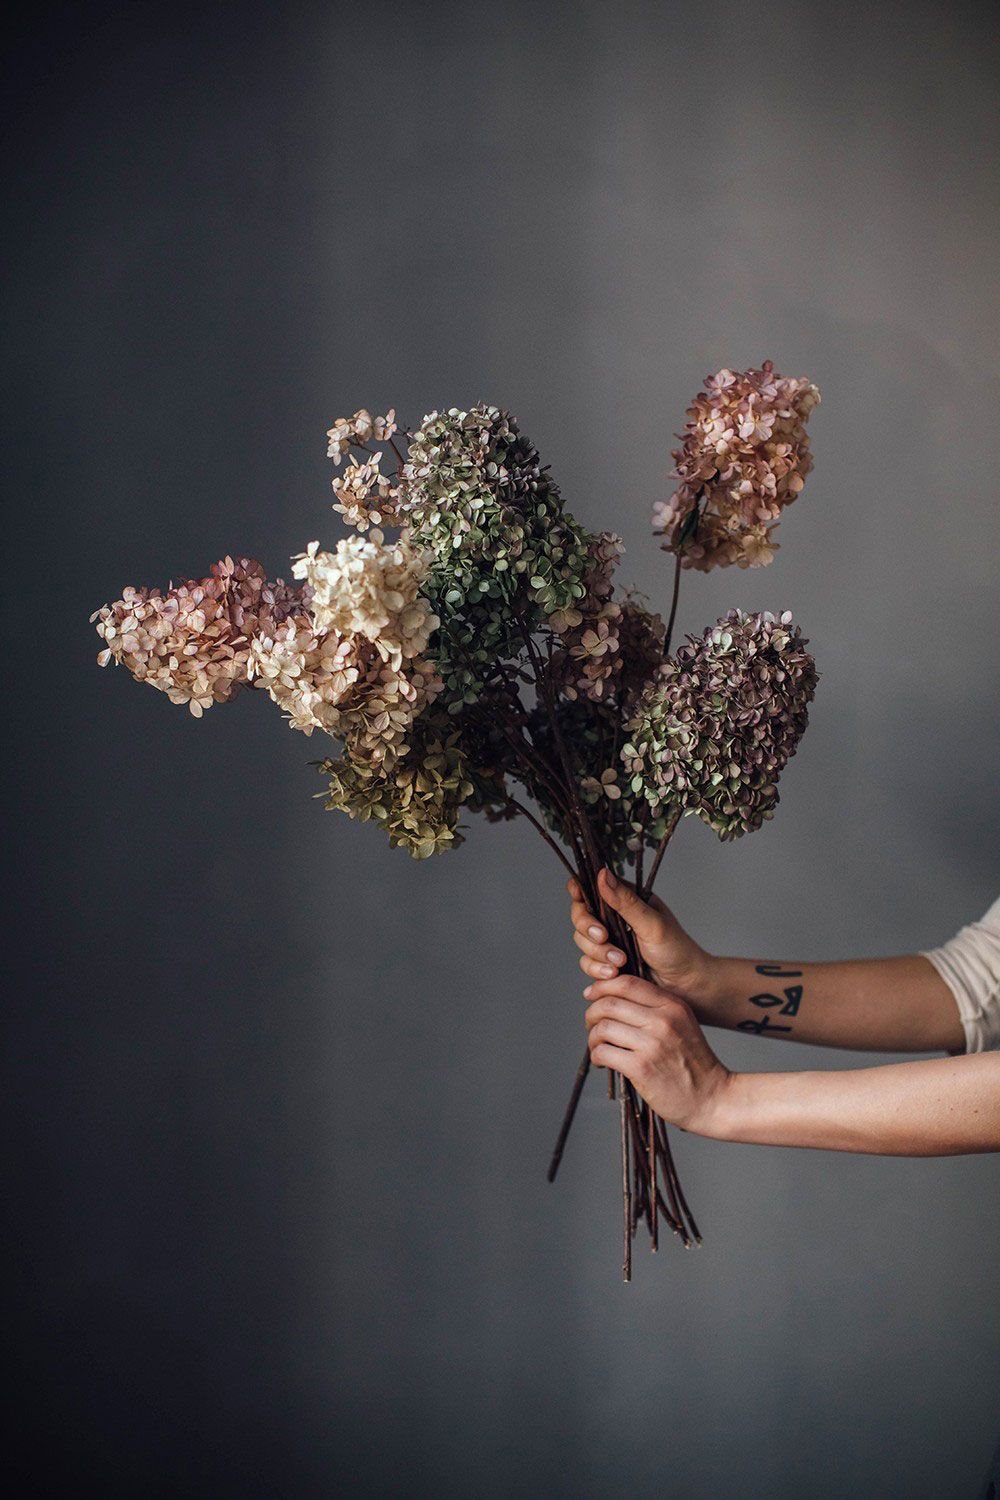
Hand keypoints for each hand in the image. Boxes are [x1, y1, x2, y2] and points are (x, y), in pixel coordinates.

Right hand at [568, 868, 714, 1010]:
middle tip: (605, 938)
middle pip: (581, 915)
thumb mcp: (652, 924)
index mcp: (627, 901)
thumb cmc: (677, 951)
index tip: (577, 895)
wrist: (685, 987)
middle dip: (589, 929)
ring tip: (620, 962)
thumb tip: (602, 874)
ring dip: (597, 953)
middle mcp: (615, 918)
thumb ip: (625, 902)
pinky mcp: (606, 963)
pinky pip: (588, 963)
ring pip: (582, 942)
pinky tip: (614, 974)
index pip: (593, 888)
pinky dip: (597, 969)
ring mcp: (610, 941)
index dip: (580, 890)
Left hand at [584, 973, 731, 1134]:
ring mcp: (652, 1044)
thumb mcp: (682, 1024)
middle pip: (609, 1003)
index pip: (627, 983)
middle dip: (592, 1013)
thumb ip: (655, 1009)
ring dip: (593, 1038)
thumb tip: (613, 998)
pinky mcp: (641, 1067)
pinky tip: (603, 1062)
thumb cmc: (693, 1064)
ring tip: (598, 1047)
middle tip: (591, 1026)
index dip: (602, 987)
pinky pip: (603, 1052)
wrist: (713, 1098)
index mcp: (672, 1005)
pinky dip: (596, 1056)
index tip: (591, 995)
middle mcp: (663, 1020)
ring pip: (603, 1028)